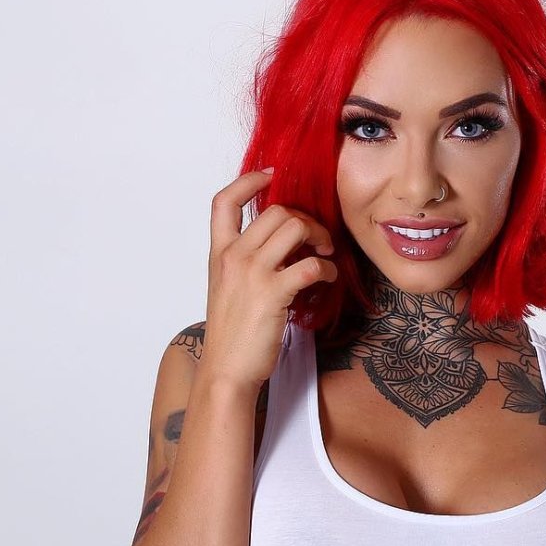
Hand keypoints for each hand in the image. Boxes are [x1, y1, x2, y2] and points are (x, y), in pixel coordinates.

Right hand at [201, 169, 336, 391]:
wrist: (227, 371)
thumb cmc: (232, 336)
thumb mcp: (229, 290)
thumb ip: (246, 263)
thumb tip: (282, 248)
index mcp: (219, 254)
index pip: (223, 201)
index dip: (248, 180)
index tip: (272, 174)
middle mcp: (234, 257)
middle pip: (275, 211)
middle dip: (306, 219)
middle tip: (318, 239)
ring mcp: (252, 274)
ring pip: (294, 228)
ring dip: (319, 237)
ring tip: (325, 255)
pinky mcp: (274, 294)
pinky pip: (309, 264)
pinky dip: (325, 267)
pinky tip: (327, 277)